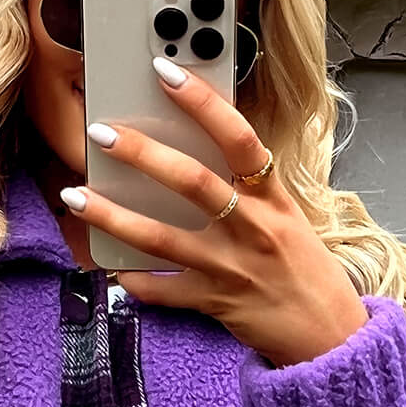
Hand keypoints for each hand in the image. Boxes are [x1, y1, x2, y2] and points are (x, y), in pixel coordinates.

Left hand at [64, 59, 369, 366]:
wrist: (329, 334)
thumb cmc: (305, 270)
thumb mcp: (287, 217)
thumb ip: (248, 188)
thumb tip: (198, 150)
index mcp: (273, 197)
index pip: (238, 137)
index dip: (202, 102)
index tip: (166, 72)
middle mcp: (252, 228)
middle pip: (192, 181)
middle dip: (143, 154)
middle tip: (103, 133)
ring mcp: (231, 267)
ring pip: (161, 237)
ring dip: (112, 216)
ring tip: (76, 196)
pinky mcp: (214, 303)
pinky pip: (162, 291)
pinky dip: (133, 279)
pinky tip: (111, 265)